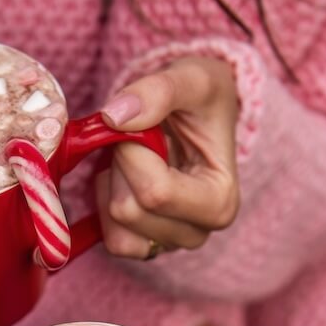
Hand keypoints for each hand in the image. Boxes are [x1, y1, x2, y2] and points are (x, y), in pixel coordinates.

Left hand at [97, 55, 239, 258]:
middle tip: (141, 142)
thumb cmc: (201, 100)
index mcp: (220, 202)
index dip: (133, 152)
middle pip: (129, 211)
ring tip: (137, 158)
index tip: (144, 126)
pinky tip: (125, 178)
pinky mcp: (144, 247)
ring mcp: (169, 244)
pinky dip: (106, 203)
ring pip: (115, 224)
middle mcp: (198, 232)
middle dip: (122, 166)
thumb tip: (114, 117)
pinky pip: (109, 236)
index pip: (155, 193)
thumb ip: (159, 90)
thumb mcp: (192, 78)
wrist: (197, 115)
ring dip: (113, 183)